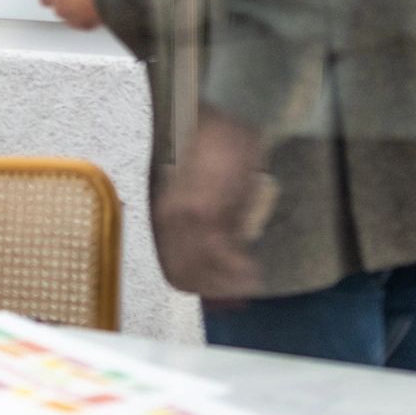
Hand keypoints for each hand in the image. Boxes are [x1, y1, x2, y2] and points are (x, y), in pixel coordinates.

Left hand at [155, 109, 267, 300]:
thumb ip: (203, 224)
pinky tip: (253, 272)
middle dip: (212, 291)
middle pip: (184, 275)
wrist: (221, 119)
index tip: (217, 296)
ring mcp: (184, 217)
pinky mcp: (206, 211)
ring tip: (249, 283)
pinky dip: (239, 270)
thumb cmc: (213, 151)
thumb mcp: (199, 191)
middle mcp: (168, 220)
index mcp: (162, 215)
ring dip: (228, 284)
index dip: (196, 285)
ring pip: (202, 271)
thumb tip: (221, 257)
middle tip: (237, 294)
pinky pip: (221, 255)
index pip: (172, 267)